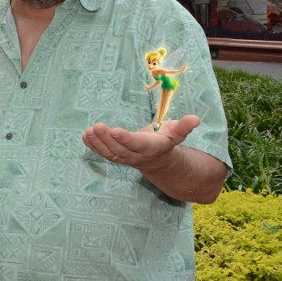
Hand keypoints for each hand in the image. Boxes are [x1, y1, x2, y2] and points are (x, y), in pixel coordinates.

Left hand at [81, 114, 200, 169]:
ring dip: (97, 143)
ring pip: (109, 153)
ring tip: (88, 131)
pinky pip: (103, 153)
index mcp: (150, 147)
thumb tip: (196, 119)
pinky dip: (93, 146)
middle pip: (120, 148)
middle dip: (107, 138)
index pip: (136, 144)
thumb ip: (184, 126)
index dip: (125, 138)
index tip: (115, 130)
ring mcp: (124, 158)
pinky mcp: (116, 157)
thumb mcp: (176, 133)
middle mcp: (136, 155)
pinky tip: (85, 135)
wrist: (159, 161)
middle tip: (97, 126)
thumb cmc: (166, 141)